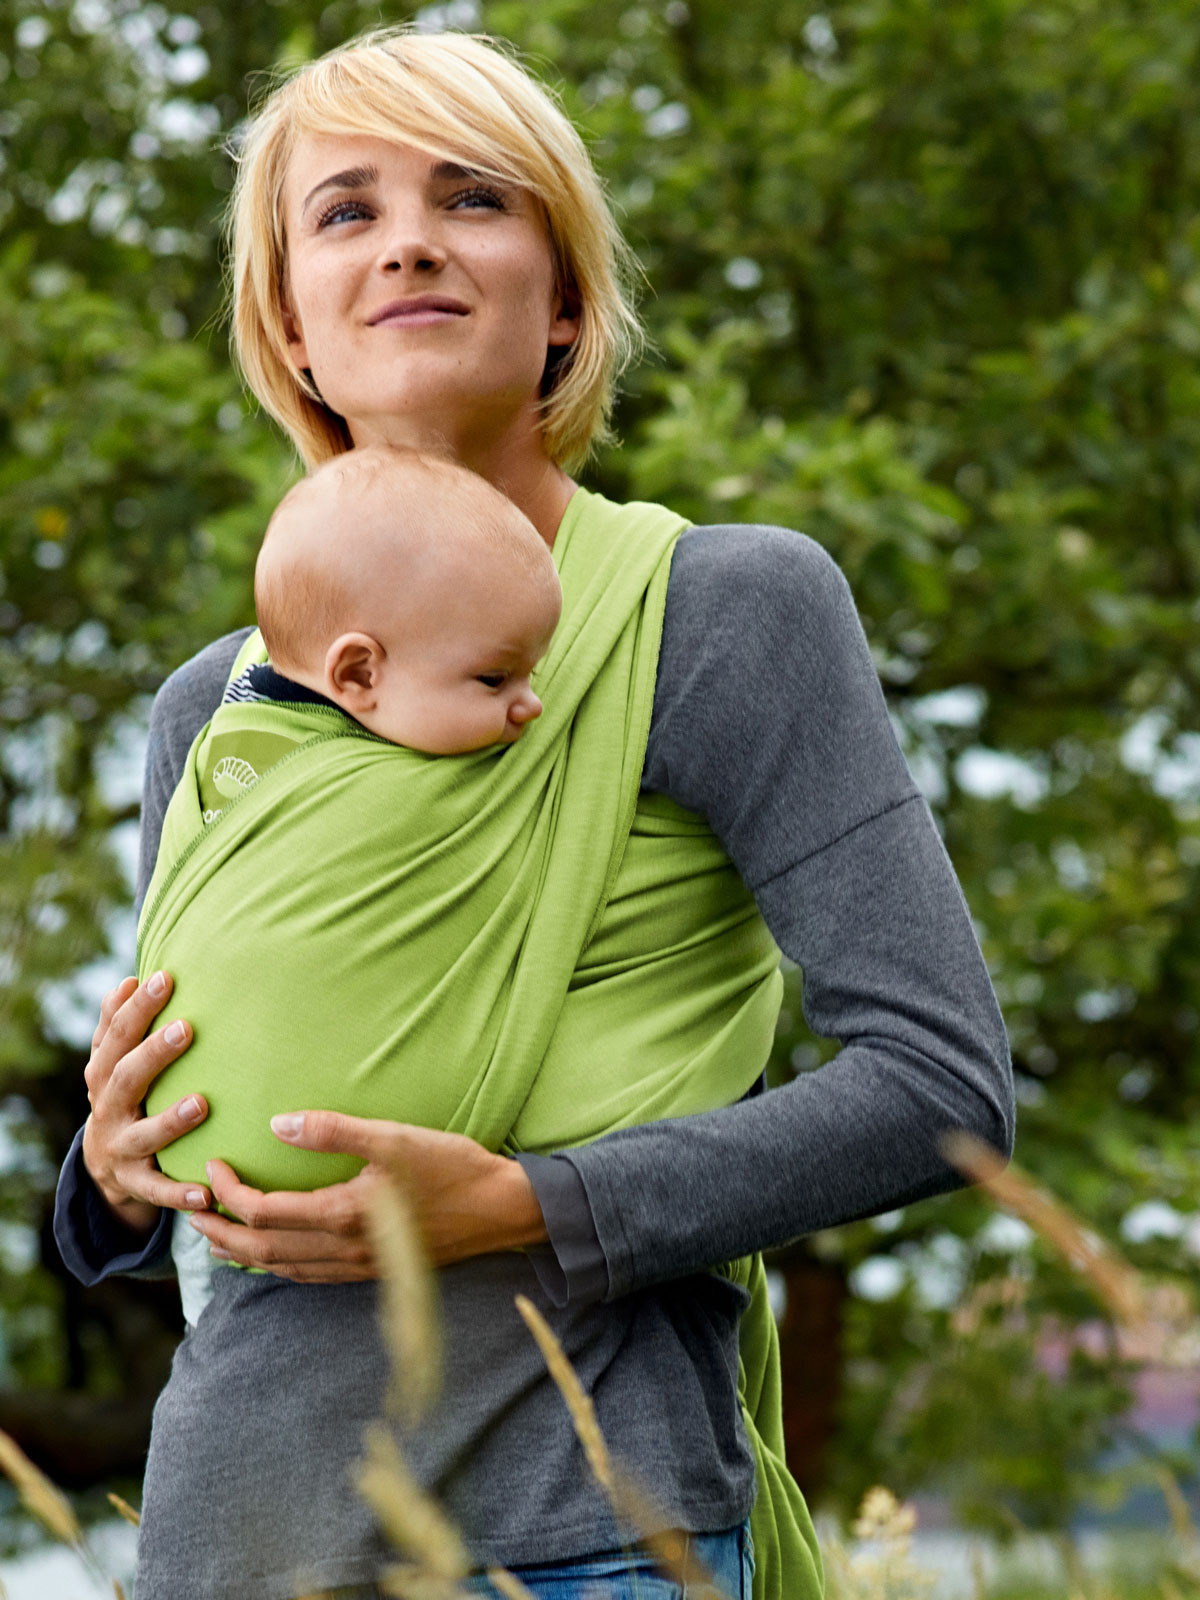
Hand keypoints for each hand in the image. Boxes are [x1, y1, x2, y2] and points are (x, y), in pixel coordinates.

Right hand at [81, 972, 211, 1237]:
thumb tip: (129, 981)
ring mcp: (121, 1147)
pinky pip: (158, 1190)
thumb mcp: (113, 1062)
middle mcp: (107, 1109)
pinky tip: (205, 1192)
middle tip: (185, 1028)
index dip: (136, 1008)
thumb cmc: (123, 1095)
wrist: (104, 1163)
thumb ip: (118, 1025)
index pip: (116, 1037)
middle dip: (153, 1054)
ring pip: (144, 1136)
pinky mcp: (136, 1183)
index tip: (163, 979)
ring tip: (201, 1104)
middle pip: (126, 1078)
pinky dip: (179, 1193)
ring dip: (171, 1121)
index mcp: (104, 1073)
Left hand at [187, 1113, 548, 1283]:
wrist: (502, 1211)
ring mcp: (357, 1265)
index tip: (211, 1165)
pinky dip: (276, 1264)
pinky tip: (273, 1252)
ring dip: (241, 1253)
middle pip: (260, 1252)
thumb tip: (279, 1124)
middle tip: (189, 1211)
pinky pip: (307, 1275)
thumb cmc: (452, 1168)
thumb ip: (335, 1130)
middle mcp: (343, 1249)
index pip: (264, 1213)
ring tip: (216, 1235)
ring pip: (281, 1269)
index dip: (228, 1193)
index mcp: (343, 1216)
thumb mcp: (394, 1138)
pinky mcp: (372, 1268)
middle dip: (218, 1234)